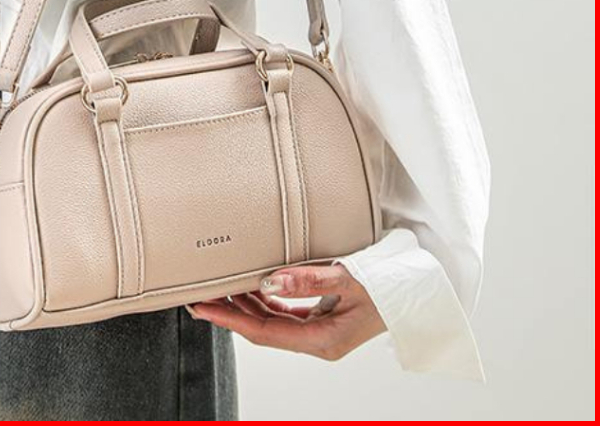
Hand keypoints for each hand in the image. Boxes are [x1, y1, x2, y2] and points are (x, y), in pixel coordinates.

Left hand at [188, 265, 385, 361]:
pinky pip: (286, 312)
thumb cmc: (390, 285)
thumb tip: (269, 278)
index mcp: (323, 340)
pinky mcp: (325, 319)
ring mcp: (322, 331)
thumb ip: (307, 280)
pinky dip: (266, 298)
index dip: (231, 319)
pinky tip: (252, 284)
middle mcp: (319, 340)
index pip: (264, 332)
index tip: (204, 307)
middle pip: (263, 328)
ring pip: (273, 320)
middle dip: (231, 312)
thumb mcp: (348, 279)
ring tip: (219, 286)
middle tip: (200, 295)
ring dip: (247, 304)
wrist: (420, 288)